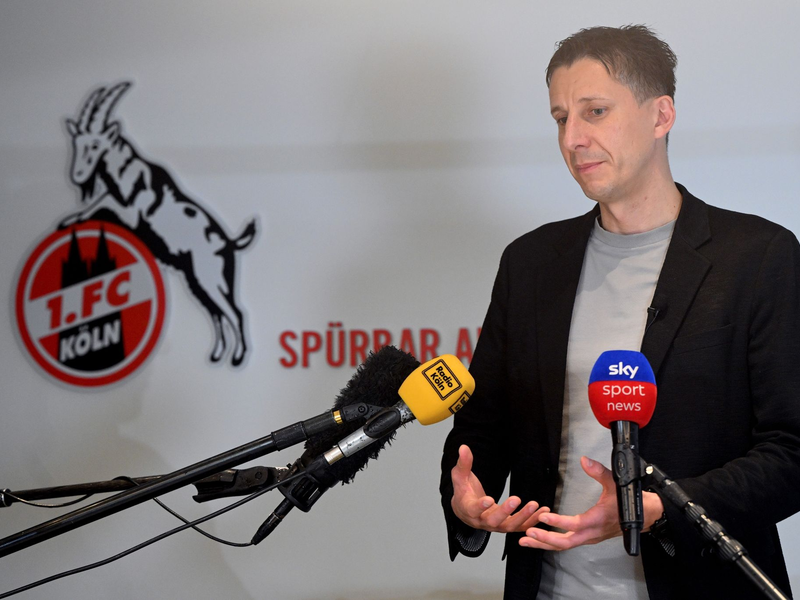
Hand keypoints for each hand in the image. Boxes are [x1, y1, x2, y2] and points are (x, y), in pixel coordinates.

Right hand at [451, 444, 548, 532]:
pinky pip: (520, 526)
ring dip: (523, 516)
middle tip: (516, 499)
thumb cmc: (463, 491)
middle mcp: (481, 521)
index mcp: (468, 509)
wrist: (466, 509)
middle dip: (505, 511)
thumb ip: (463, 463)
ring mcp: (495, 526)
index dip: (480, 506)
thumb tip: (463, 447)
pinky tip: (543, 511)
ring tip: (535, 505)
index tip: (489, 500)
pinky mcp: (506, 526)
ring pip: (510, 526)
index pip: (473, 510)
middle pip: (493, 521)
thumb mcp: (460, 476)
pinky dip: (532, 521)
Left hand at [519, 456, 663, 550]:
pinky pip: (567, 544)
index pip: (575, 525)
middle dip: (545, 539)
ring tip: (525, 540)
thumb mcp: (615, 483)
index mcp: (597, 521)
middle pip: (565, 542)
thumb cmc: (629, 501)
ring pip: (564, 546)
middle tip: (527, 532)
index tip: (543, 517)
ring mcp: (588, 538)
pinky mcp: (587, 538)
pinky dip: (551, 542)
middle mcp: (591, 533)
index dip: (558, 522)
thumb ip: (599, 472)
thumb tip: (584, 460)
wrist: (644, 516)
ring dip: (544, 544)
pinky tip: (539, 539)